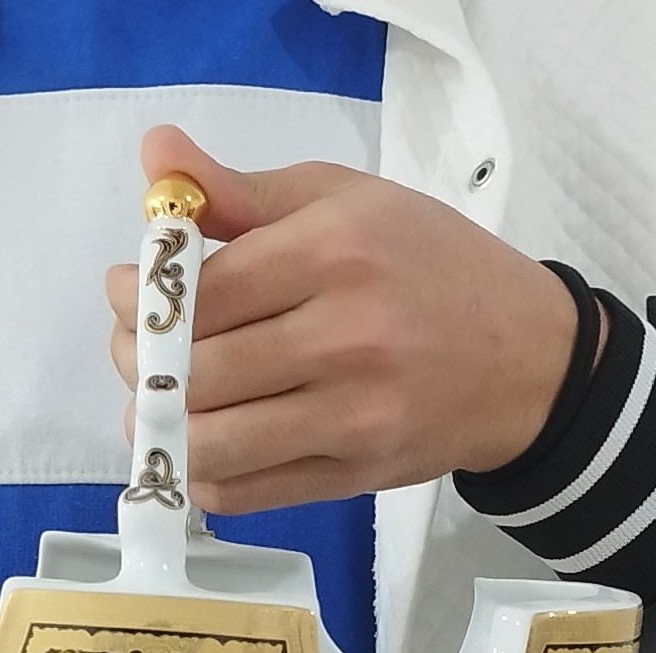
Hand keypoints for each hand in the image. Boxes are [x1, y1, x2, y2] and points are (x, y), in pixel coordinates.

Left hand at [107, 125, 587, 513]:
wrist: (529, 360)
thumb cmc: (428, 267)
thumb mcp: (345, 202)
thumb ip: (241, 191)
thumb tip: (154, 158)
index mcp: (337, 252)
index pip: (200, 292)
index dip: (139, 300)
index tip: (127, 296)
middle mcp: (345, 336)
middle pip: (196, 371)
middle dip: (138, 365)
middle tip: (135, 354)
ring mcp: (353, 416)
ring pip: (212, 442)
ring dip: (161, 429)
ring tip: (158, 406)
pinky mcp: (355, 475)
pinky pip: (246, 492)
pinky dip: (203, 476)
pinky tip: (201, 447)